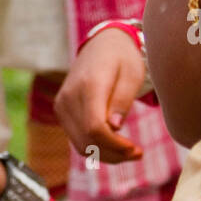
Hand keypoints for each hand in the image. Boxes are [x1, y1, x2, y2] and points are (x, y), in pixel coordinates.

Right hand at [54, 28, 145, 164]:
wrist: (101, 45)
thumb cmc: (122, 59)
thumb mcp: (132, 75)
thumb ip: (122, 100)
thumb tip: (115, 127)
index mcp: (88, 86)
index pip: (95, 127)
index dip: (115, 144)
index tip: (135, 149)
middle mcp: (69, 97)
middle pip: (87, 140)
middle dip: (113, 153)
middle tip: (138, 154)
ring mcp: (62, 106)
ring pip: (80, 144)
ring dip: (106, 154)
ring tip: (129, 152)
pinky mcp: (62, 111)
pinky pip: (77, 138)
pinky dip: (96, 147)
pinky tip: (115, 145)